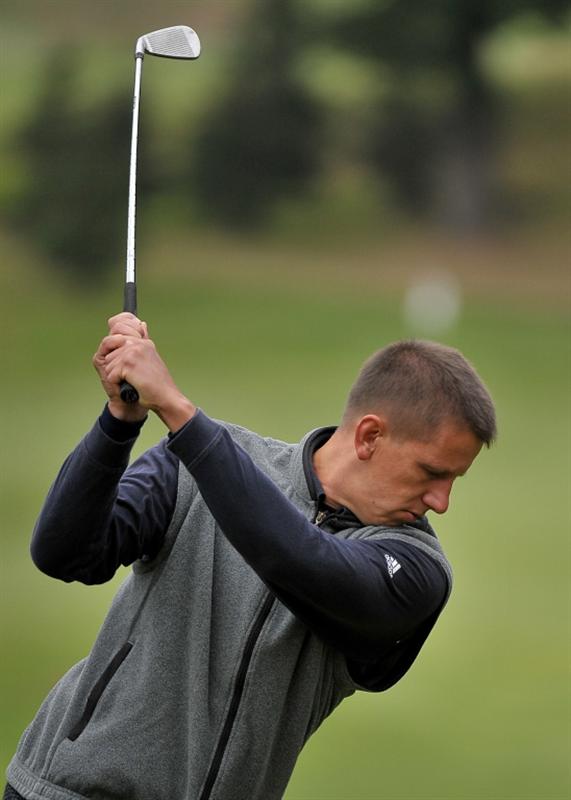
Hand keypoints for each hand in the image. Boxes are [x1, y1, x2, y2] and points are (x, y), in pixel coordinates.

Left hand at [93, 313, 195, 430]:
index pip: (117, 333)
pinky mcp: (128, 363)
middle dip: (117, 367)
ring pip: (109, 364)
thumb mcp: (150, 358)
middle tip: (134, 375)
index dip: (118, 354)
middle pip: (110, 353)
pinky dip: (118, 384)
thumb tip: (141, 324)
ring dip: (117, 376)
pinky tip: (131, 385)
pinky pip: (111, 374)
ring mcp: (133, 352)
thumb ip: (143, 341)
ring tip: (133, 380)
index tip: (129, 366)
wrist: (166, 398)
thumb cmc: (157, 384)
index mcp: (143, 342)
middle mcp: (138, 343)